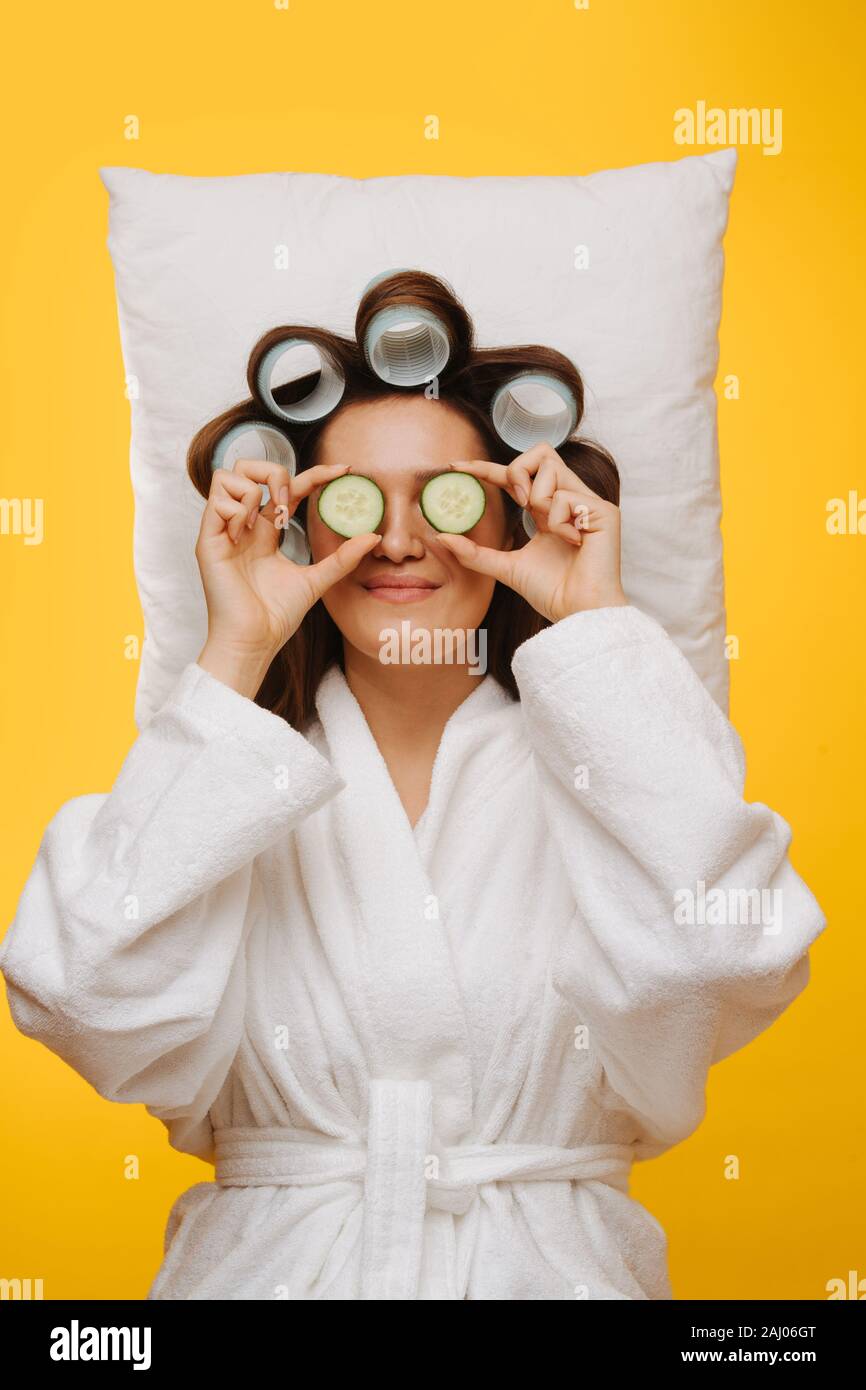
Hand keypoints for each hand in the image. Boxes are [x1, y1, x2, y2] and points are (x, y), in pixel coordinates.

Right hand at [195, 459, 379, 695]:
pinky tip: (243, 535)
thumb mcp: (317, 580)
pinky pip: (216, 502)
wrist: (254, 642)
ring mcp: (223, 530)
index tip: (343, 471)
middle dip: (272, 472)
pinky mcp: (208, 541)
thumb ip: (342, 557)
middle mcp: (243, 525)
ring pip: (225, 476)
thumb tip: (373, 536)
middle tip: (287, 504)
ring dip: (251, 489)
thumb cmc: (277, 616)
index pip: (287, 487)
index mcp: (265, 531)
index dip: (313, 473)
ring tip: (262, 520)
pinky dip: (236, 510)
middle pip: (246, 467)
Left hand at [436, 444, 627, 621]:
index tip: (457, 467)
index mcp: (549, 511)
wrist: (579, 613)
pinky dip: (559, 520)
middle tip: (517, 500)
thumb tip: (441, 537)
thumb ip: (475, 552)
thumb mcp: (506, 567)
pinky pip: (565, 495)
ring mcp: (587, 503)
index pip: (517, 477)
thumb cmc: (552, 593)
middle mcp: (569, 501)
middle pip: (541, 452)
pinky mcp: (603, 510)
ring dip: (538, 497)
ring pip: (551, 466)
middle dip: (518, 470)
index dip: (488, 467)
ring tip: (551, 528)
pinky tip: (572, 541)